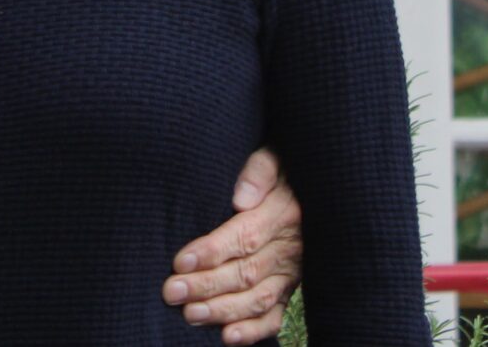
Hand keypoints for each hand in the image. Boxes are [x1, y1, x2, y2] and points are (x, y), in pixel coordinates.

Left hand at [162, 147, 302, 343]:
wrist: (315, 189)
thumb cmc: (281, 171)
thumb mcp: (274, 158)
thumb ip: (258, 171)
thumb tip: (240, 197)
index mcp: (282, 214)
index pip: (244, 236)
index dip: (212, 251)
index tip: (181, 261)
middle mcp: (289, 249)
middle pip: (245, 272)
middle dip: (206, 285)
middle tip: (172, 292)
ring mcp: (291, 274)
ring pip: (257, 298)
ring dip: (223, 310)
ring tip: (190, 315)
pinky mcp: (289, 291)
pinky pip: (274, 316)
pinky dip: (253, 330)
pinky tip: (228, 337)